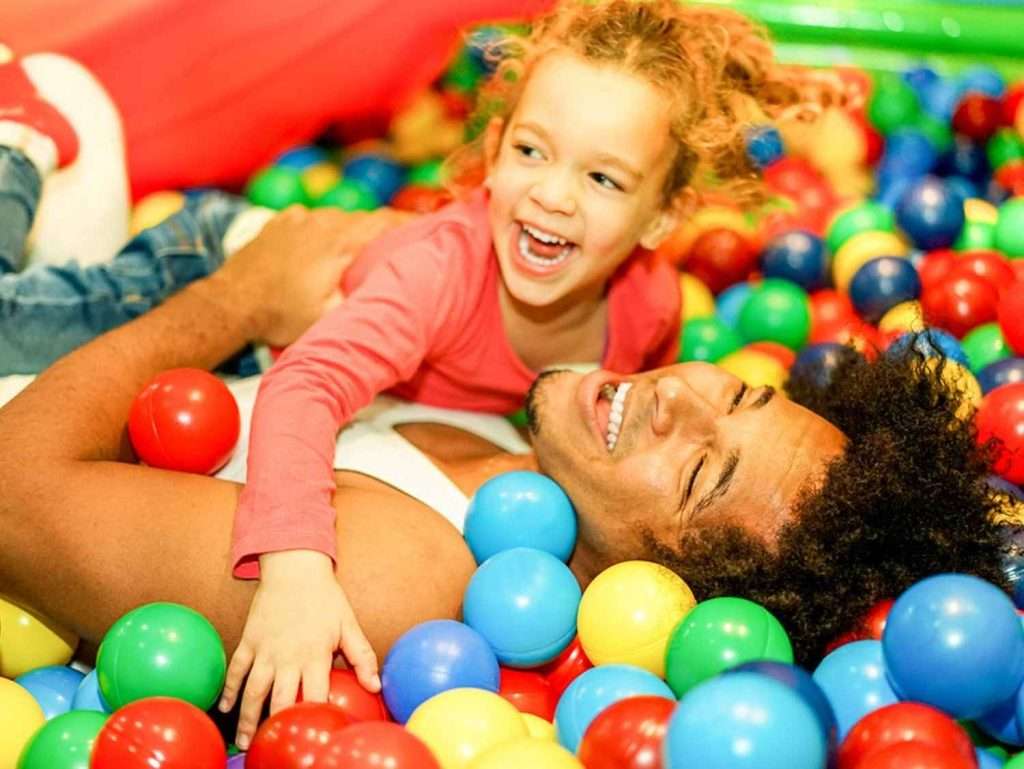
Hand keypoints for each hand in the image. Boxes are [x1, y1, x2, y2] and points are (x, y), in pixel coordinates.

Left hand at [217, 206, 417, 347]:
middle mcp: (322, 220)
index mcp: (340, 240)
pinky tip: (321, 249)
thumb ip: (363, 302)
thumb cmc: (282, 314)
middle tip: (398, 245)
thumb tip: (393, 301)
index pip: (386, 221)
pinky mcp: (281, 221)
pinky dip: (324, 230)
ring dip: (352, 231)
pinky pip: (312, 219)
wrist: (231, 302)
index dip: (410, 223)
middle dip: (383, 230)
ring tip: (360, 250)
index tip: (429, 226)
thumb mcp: (330, 318)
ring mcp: (299, 217)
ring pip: (338, 218)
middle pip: (364, 218)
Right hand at [217, 550, 378, 748]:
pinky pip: (235, 669)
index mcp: (314, 655)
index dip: (312, 718)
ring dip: (248, 718)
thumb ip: (361, 657)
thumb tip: (376, 686)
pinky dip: (228, 689)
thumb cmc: (325, 597)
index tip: (312, 736)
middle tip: (272, 749)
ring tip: (244, 742)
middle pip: (279, 701)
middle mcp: (287, 657)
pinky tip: (224, 707)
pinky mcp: (248, 641)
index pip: (313, 696)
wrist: (294, 567)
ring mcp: (264, 650)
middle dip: (276, 727)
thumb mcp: (348, 624)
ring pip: (253, 691)